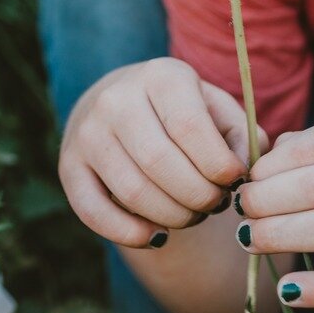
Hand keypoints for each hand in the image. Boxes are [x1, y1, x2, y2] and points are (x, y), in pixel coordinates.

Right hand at [58, 57, 262, 248]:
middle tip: (214, 204)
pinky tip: (158, 236)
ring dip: (174, 218)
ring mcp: (87, 133)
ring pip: (134, 192)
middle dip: (199, 197)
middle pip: (161, 164)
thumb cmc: (182, 112)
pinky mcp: (68, 166)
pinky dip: (131, 235)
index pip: (190, 128)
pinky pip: (95, 213)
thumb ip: (242, 137)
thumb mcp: (217, 110)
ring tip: (192, 215)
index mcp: (160, 76)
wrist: (120, 105)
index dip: (219, 167)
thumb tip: (245, 171)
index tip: (232, 181)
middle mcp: (116, 99)